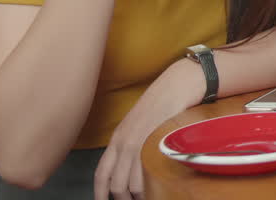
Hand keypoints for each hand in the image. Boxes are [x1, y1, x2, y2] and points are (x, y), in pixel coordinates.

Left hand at [94, 60, 203, 199]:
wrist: (175, 87)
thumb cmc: (159, 103)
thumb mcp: (136, 124)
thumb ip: (128, 143)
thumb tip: (128, 166)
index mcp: (117, 139)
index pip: (101, 174)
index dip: (100, 193)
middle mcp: (124, 144)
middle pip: (116, 184)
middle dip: (122, 199)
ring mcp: (140, 145)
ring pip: (132, 185)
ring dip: (139, 196)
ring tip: (147, 196)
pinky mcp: (155, 145)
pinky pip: (148, 176)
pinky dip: (151, 187)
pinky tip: (157, 188)